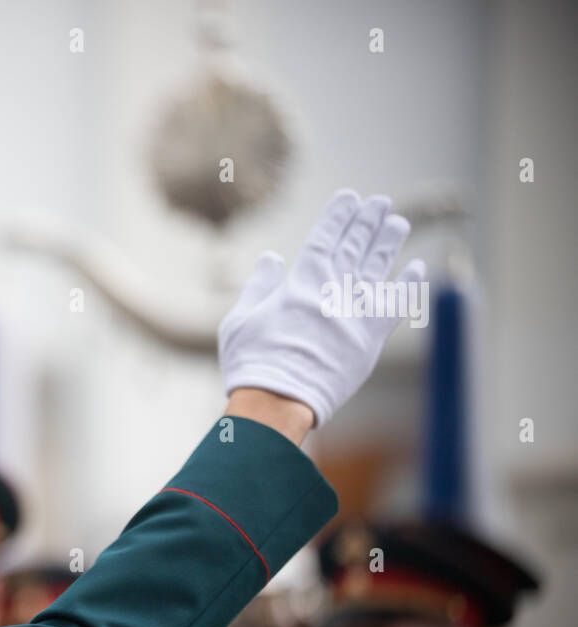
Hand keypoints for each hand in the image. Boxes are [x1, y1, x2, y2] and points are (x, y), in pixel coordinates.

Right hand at [218, 189, 425, 428]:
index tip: (349, 198)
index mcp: (301, 281)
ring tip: (397, 223)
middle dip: (367, 220)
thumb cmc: (253, 362)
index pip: (325, 235)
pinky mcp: (371, 337)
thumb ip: (259, 285)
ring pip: (378, 266)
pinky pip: (396, 303)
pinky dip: (408, 284)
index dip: (338, 214)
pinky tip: (415, 268)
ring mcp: (355, 311)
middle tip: (379, 203)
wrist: (278, 400)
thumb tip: (272, 258)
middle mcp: (333, 289)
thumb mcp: (240, 318)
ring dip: (388, 242)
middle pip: (355, 244)